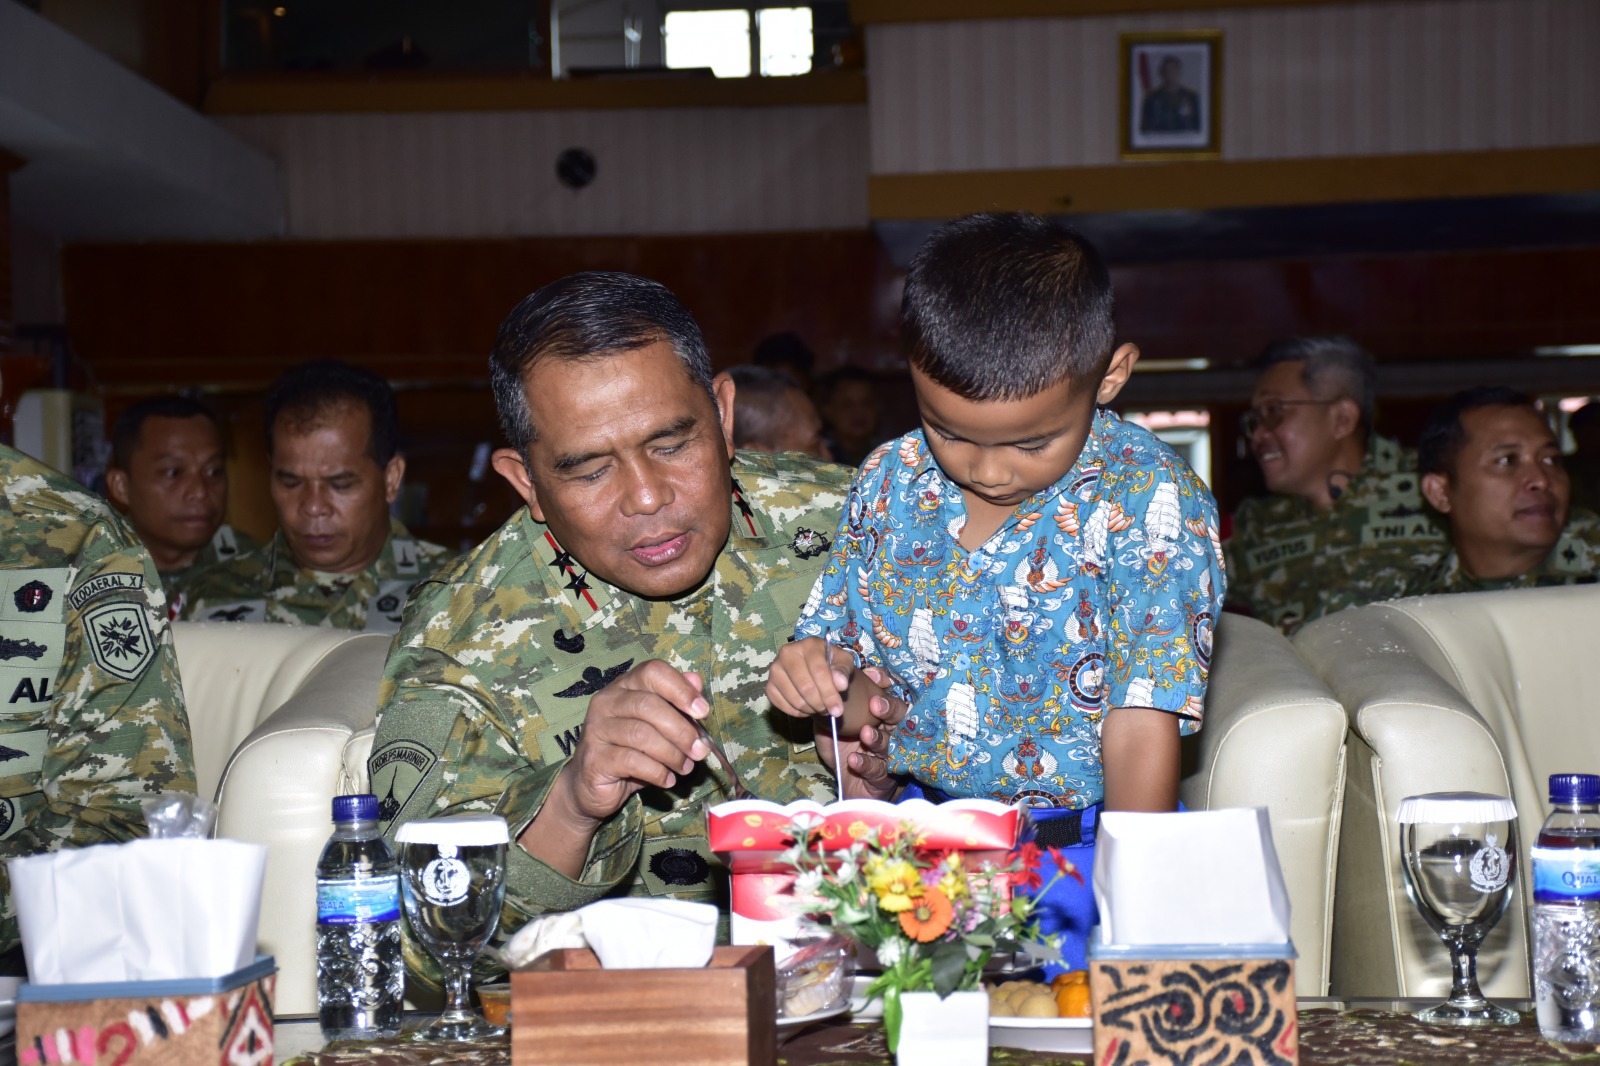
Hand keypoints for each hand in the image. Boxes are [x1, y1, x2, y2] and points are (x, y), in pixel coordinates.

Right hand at [553, 659, 711, 824]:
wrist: (592, 784)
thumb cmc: (630, 750)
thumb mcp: (657, 725)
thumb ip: (676, 702)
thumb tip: (696, 680)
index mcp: (624, 686)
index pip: (652, 672)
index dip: (681, 689)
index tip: (703, 712)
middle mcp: (606, 701)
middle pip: (648, 705)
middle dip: (681, 730)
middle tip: (699, 751)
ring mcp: (596, 729)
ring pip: (641, 735)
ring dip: (671, 754)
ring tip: (685, 767)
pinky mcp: (594, 758)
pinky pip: (632, 761)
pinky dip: (657, 772)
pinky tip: (667, 779)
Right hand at [766, 636, 853, 718]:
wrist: (816, 670)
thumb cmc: (832, 665)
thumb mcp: (844, 663)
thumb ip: (843, 671)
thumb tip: (840, 683)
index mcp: (809, 644)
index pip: (819, 672)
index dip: (829, 693)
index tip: (838, 710)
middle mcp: (787, 653)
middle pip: (805, 687)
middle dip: (820, 704)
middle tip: (829, 710)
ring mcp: (775, 670)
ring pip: (795, 699)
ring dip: (810, 709)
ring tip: (819, 707)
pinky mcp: (769, 686)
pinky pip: (783, 706)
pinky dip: (797, 712)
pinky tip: (806, 707)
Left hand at [814, 665, 908, 799]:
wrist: (848, 785)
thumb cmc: (843, 749)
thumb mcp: (832, 726)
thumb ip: (829, 707)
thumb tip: (819, 685)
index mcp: (880, 716)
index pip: (887, 694)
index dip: (884, 684)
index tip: (874, 678)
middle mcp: (889, 732)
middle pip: (899, 716)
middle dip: (889, 708)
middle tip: (875, 704)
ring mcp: (888, 755)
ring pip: (890, 744)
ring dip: (877, 738)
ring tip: (865, 733)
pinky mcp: (883, 777)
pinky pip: (877, 769)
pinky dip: (865, 764)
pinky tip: (854, 760)